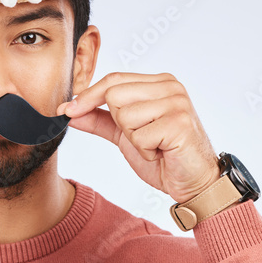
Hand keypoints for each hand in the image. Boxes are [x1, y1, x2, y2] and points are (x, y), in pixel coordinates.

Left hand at [59, 72, 220, 203]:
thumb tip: (68, 111)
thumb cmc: (165, 157)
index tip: (67, 110)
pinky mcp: (179, 124)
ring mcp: (177, 104)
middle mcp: (171, 87)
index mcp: (160, 83)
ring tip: (156, 145)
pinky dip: (146, 152)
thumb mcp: (126, 135)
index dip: (88, 96)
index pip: (114, 80)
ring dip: (135, 140)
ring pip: (124, 116)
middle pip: (114, 95)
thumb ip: (99, 120)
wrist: (194, 183)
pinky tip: (163, 153)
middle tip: (144, 137)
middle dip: (121, 124)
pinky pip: (139, 136)